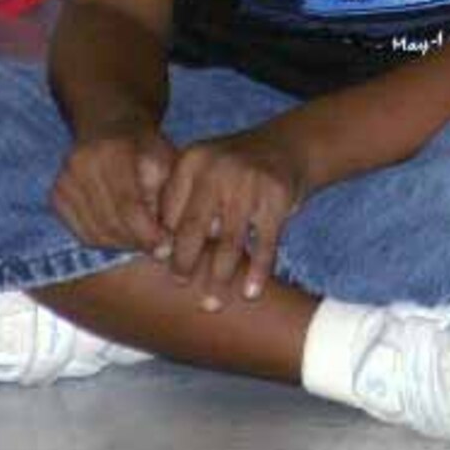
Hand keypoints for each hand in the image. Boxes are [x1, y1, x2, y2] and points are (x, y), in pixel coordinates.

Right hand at [51, 118, 176, 256]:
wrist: (111, 128)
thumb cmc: (146, 147)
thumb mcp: (166, 161)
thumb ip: (167, 196)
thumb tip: (165, 241)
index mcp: (112, 150)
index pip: (128, 205)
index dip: (147, 233)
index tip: (164, 247)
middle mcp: (81, 164)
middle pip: (110, 223)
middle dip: (136, 242)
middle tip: (156, 246)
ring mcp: (64, 180)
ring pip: (94, 234)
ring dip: (121, 244)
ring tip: (140, 239)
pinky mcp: (56, 195)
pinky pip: (81, 233)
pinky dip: (103, 240)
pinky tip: (121, 233)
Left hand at [158, 124, 307, 308]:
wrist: (287, 146)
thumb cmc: (234, 169)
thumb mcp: (204, 170)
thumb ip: (182, 201)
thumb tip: (161, 253)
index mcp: (192, 161)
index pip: (170, 210)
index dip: (164, 241)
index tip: (161, 263)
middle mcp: (218, 168)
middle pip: (193, 227)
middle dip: (184, 262)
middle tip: (180, 284)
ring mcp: (249, 183)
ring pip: (229, 242)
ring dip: (220, 278)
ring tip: (212, 304)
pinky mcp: (277, 198)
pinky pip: (264, 244)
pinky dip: (257, 271)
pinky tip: (251, 292)